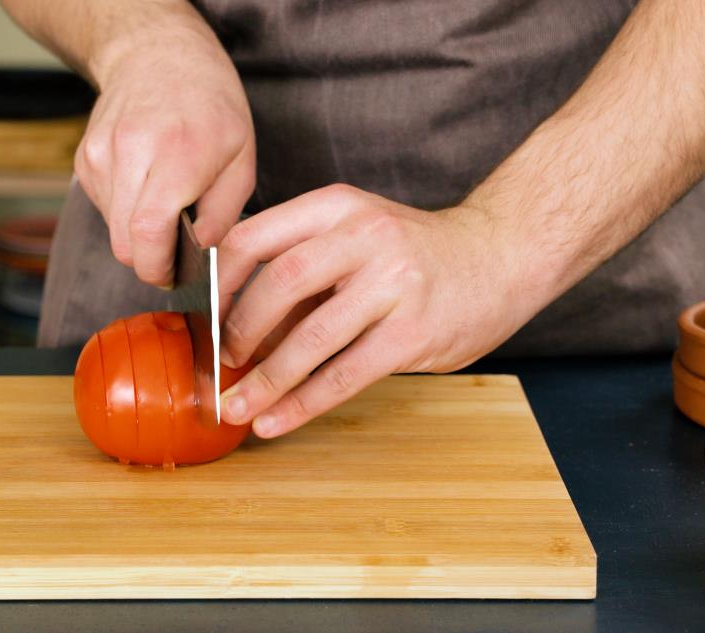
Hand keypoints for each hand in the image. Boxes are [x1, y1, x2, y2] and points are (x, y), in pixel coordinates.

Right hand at [76, 25, 255, 285]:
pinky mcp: (85, 158)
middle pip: (124, 243)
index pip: (149, 232)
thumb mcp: (242, 156)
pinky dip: (124, 210)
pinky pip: (103, 208)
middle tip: (174, 249)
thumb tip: (201, 252)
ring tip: (164, 202)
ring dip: (137, 232)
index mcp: (178, 154)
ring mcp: (101, 154)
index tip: (172, 274)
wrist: (158, 55)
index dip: (157, 267)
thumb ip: (225, 212)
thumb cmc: (210, 106)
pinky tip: (145, 183)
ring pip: (111, 230)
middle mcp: (132, 152)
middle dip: (149, 258)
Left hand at [216, 184, 540, 437]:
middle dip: (238, 333)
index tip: (201, 319)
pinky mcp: (414, 331)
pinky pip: (345, 374)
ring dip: (265, 380)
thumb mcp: (356, 234)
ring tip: (237, 409)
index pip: (254, 238)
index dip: (217, 283)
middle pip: (278, 285)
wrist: (504, 255)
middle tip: (222, 365)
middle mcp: (363, 236)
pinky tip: (277, 421)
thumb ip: (303, 268)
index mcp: (336, 207)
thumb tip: (236, 330)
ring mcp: (393, 282)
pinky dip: (304, 404)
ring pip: (311, 338)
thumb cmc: (414, 253)